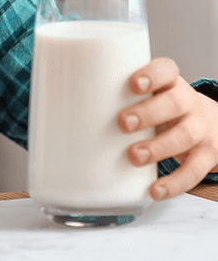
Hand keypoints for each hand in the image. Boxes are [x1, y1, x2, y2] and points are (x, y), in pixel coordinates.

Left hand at [119, 57, 217, 199]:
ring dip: (158, 148)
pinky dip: (175, 184)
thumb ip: (115, 93)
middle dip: (148, 113)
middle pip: (174, 103)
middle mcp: (188, 103)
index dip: (151, 75)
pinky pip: (194, 171)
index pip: (166, 70)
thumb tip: (58, 97)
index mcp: (170, 83)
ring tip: (134, 156)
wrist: (210, 125)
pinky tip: (155, 190)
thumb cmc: (163, 106)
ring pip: (184, 137)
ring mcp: (200, 130)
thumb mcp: (149, 93)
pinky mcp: (207, 157)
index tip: (132, 84)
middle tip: (123, 123)